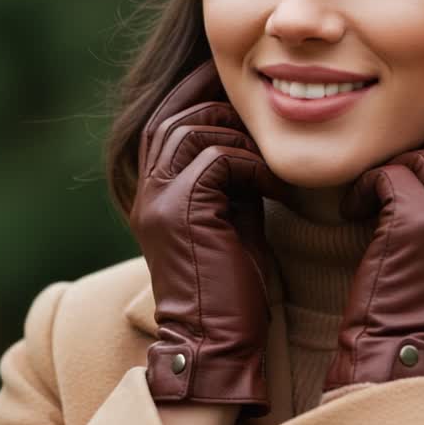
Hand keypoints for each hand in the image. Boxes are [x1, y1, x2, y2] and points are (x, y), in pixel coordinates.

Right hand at [130, 59, 288, 416]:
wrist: (216, 342)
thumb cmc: (233, 286)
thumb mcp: (231, 216)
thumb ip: (230, 176)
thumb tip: (252, 137)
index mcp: (154, 191)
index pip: (163, 120)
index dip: (194, 94)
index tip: (232, 82)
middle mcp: (146, 190)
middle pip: (173, 116)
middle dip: (216, 101)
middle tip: (259, 106)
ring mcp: (158, 200)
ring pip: (194, 129)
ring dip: (241, 137)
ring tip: (272, 162)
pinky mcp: (180, 211)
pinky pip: (218, 158)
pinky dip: (253, 166)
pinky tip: (277, 189)